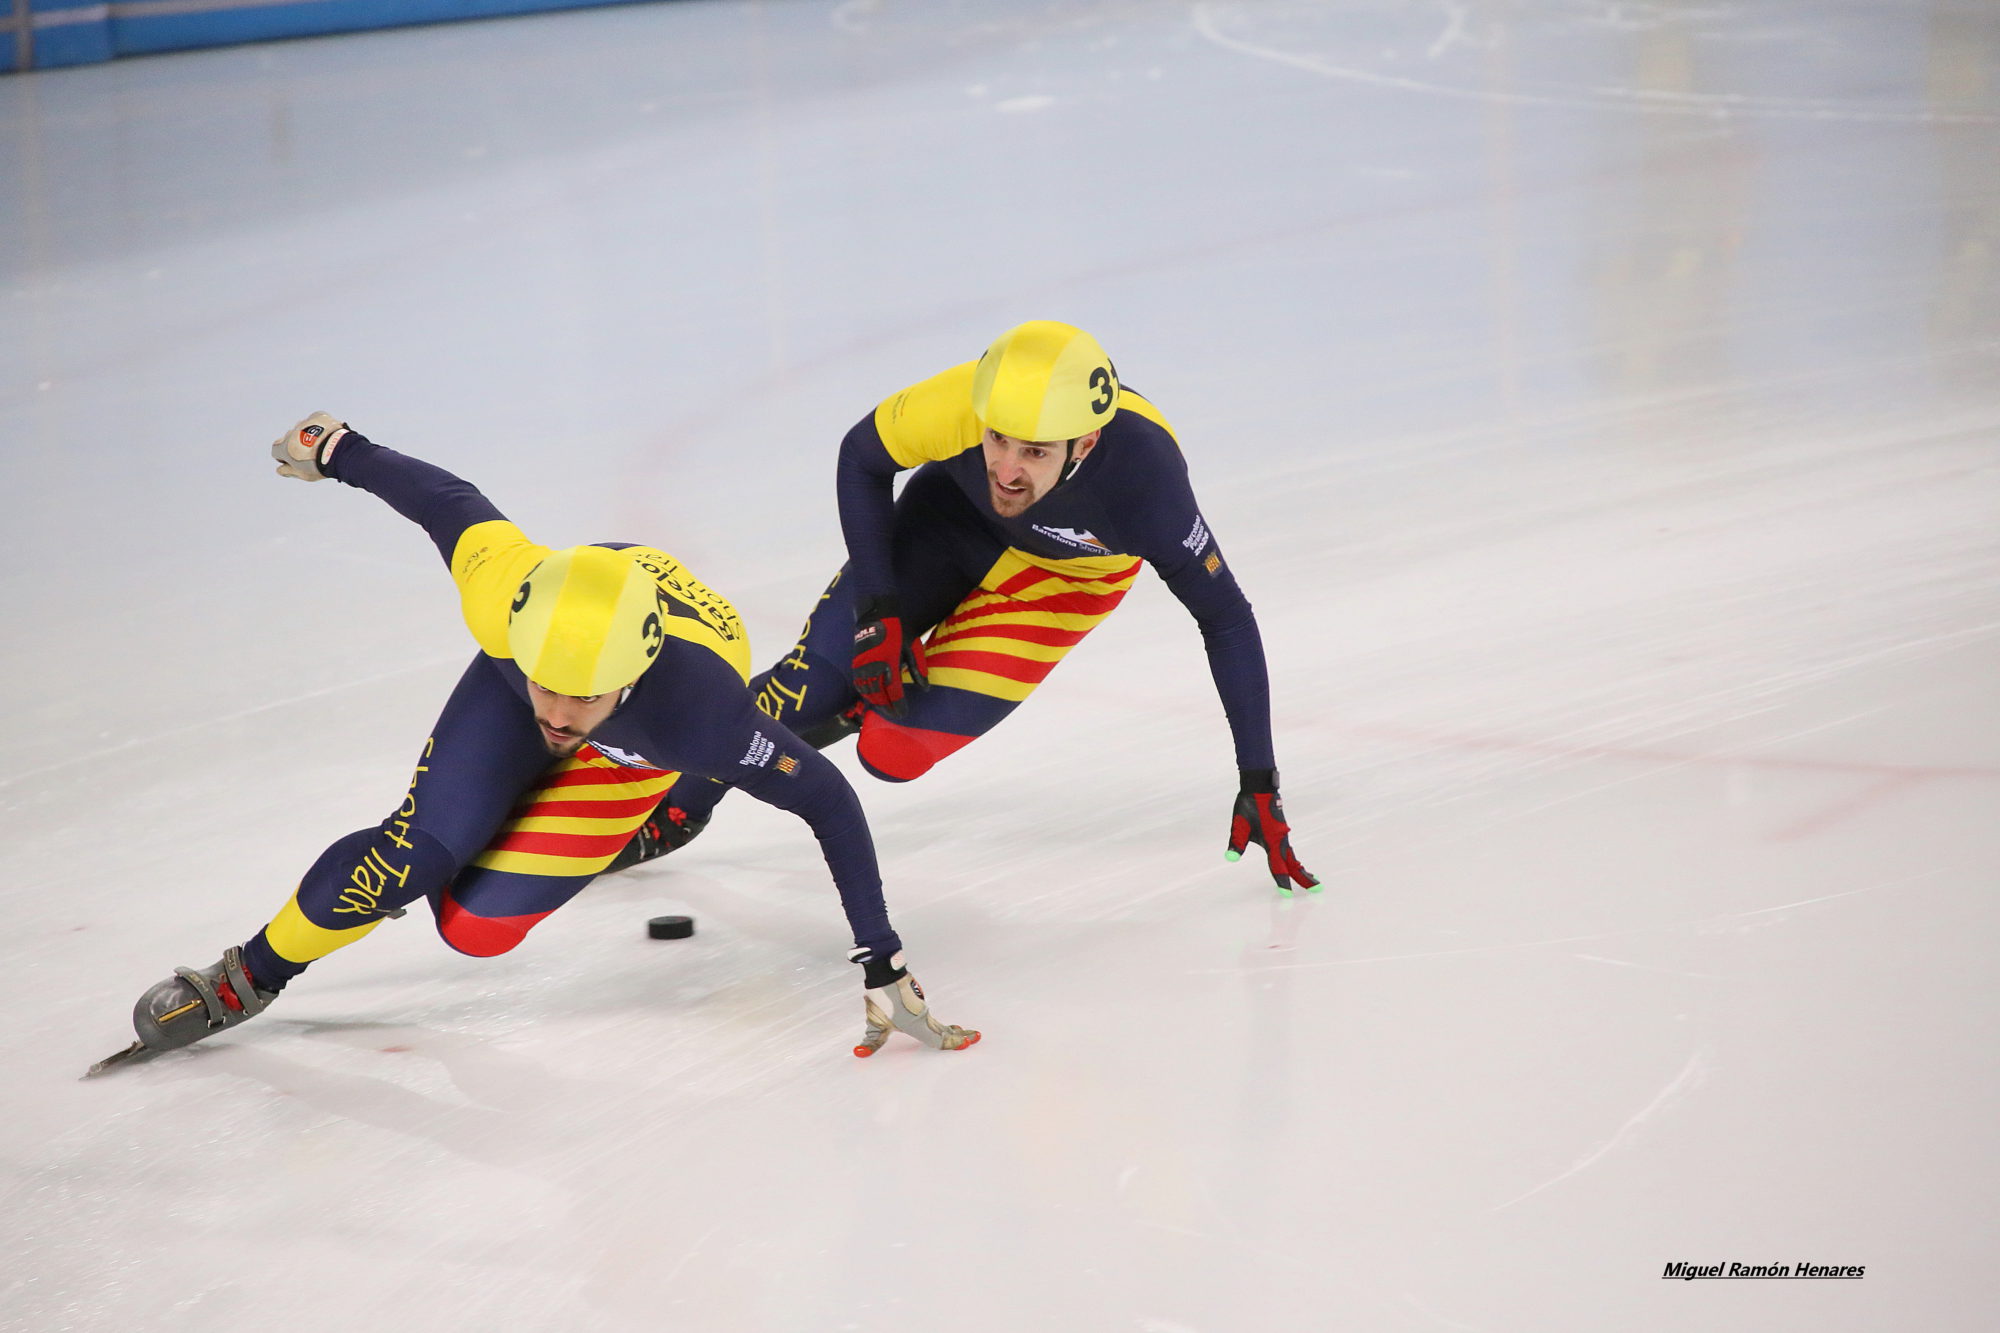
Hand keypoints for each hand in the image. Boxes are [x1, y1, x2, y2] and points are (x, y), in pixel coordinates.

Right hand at [271, 412, 348, 481]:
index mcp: (284, 447)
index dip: (283, 457)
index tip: (292, 461)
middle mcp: (291, 432)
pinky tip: (327, 435)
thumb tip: (280, 469)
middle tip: (309, 454)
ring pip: (303, 428)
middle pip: (289, 438)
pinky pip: (317, 421)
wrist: (337, 450)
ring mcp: (305, 423)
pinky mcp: (318, 416)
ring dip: (308, 435)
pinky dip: (320, 427)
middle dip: (296, 445)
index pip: (276, 450)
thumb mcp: (302, 473)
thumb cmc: (319, 464)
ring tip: (321, 445)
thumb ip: (288, 470)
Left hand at [848, 947, 978, 1054]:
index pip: (937, 1039)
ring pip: (940, 1024)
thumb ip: (871, 1042)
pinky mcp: (919, 1004)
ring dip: (953, 1030)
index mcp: (916, 1025)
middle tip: (975, 1037)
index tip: (967, 1043)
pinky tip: (946, 1026)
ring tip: (963, 1033)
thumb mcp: (874, 1023)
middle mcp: (922, 1018)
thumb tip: (857, 1054)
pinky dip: (944, 1025)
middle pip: (944, 1031)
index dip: (953, 1043)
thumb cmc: (880, 998)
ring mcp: (922, 1010)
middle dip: (960, 1036)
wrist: (885, 973)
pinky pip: (934, 1019)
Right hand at [851, 596, 927, 715]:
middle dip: (887, 707)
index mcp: (889, 661)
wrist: (875, 612)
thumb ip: (918, 668)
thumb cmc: (898, 628)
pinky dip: (865, 693)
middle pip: (879, 695)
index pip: (893, 691)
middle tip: (895, 715)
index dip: (898, 705)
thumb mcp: (913, 646)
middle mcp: (873, 665)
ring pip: (867, 691)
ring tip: (884, 709)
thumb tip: (925, 688)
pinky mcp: (856, 661)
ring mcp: (862, 664)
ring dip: (876, 702)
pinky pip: (859, 683)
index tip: (903, 714)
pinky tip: (871, 697)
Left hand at [1226, 768, 1318, 894]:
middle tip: (1317, 889)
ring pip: (1293, 857)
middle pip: (1293, 864)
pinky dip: (1294, 859)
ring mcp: (1283, 834)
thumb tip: (1231, 858)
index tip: (1287, 895)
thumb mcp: (1240, 824)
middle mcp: (1281, 839)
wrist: (1259, 786)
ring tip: (1311, 879)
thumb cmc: (1249, 805)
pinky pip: (1289, 849)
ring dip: (1301, 869)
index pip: (1278, 866)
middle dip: (1303, 878)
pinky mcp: (1280, 830)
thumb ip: (1236, 842)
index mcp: (1272, 840)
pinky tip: (1294, 861)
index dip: (1282, 881)